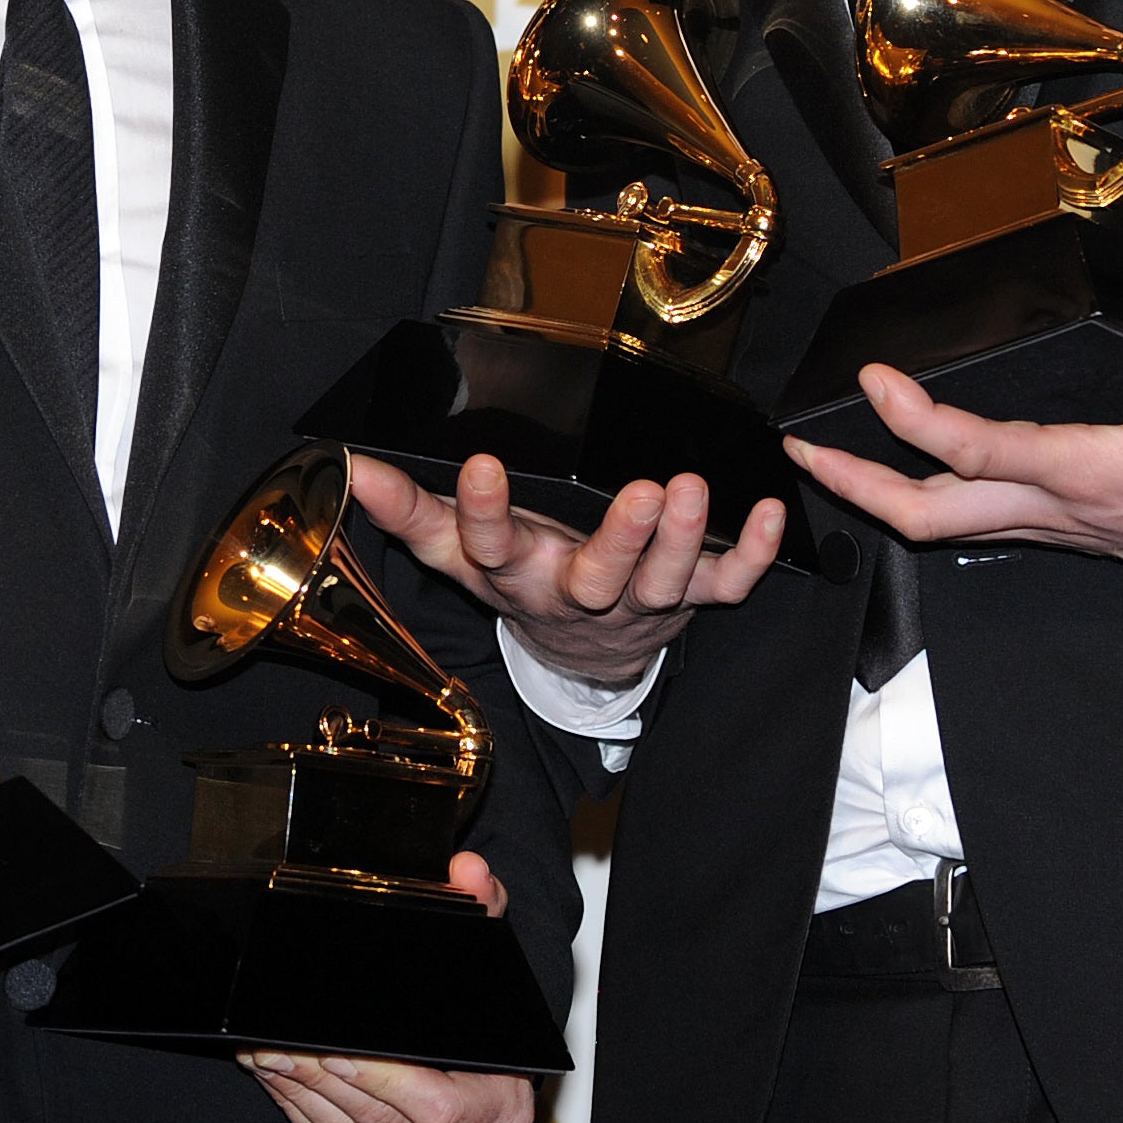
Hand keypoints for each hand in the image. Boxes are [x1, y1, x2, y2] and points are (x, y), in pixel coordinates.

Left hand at [242, 852, 535, 1122]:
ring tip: (267, 1055)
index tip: (333, 1046)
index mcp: (504, 1107)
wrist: (491, 1088)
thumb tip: (470, 872)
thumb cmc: (486, 1024)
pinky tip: (281, 1084)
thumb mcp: (490, 964)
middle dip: (321, 1079)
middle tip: (277, 1041)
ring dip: (302, 1097)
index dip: (379, 1079)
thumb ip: (483, 911)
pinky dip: (305, 1120)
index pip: (434, 1104)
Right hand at [348, 450, 784, 684]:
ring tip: (690, 490)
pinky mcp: (690, 602)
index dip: (484, 512)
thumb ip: (410, 510)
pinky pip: (727, 586)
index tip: (483, 466)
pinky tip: (769, 511)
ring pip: (664, 583)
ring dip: (682, 539)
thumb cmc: (522, 577)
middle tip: (639, 493)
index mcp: (517, 576)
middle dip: (622, 539)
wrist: (581, 655)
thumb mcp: (459, 553)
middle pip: (598, 578)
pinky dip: (752, 554)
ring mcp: (639, 604)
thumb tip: (352, 467)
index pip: (490, 547)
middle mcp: (577, 594)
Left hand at [784, 312, 1122, 590]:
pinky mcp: (1054, 527)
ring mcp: (1046, 525)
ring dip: (875, 498)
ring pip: (939, 524)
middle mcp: (1049, 508)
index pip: (978, 450)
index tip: (875, 379)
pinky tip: (900, 479)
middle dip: (855, 486)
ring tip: (824, 463)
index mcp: (1082, 476)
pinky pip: (966, 523)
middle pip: (926, 513)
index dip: (918, 420)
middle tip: (801, 451)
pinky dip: (918, 502)